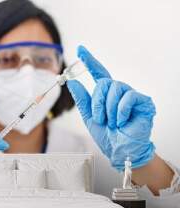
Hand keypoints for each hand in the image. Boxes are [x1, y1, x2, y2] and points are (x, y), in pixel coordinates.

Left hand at [66, 46, 155, 170]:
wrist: (120, 150)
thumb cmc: (107, 135)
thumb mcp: (89, 117)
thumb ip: (82, 99)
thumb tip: (71, 82)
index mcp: (106, 95)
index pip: (98, 72)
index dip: (89, 60)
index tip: (80, 49)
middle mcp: (119, 92)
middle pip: (104, 82)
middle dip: (97, 102)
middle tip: (100, 118)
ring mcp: (131, 95)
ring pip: (114, 88)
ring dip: (108, 109)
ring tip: (112, 123)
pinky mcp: (143, 101)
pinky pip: (128, 97)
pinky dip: (120, 111)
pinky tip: (122, 121)